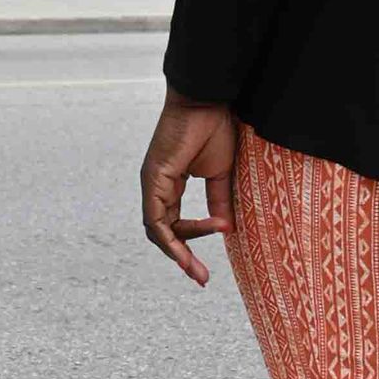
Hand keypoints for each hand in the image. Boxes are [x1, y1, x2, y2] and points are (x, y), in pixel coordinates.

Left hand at [140, 93, 236, 285]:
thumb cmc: (215, 128)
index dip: (189, 245)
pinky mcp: (153, 178)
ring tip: (195, 270)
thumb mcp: (221, 174)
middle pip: (162, 233)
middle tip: (201, 278)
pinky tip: (188, 249)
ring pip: (157, 230)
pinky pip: (156, 218)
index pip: (174, 224)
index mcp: (169, 185)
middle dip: (181, 258)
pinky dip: (171, 236)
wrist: (209, 100)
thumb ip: (220, 201)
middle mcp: (157, 187)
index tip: (205, 268)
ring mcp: (152, 183)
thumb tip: (226, 230)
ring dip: (176, 253)